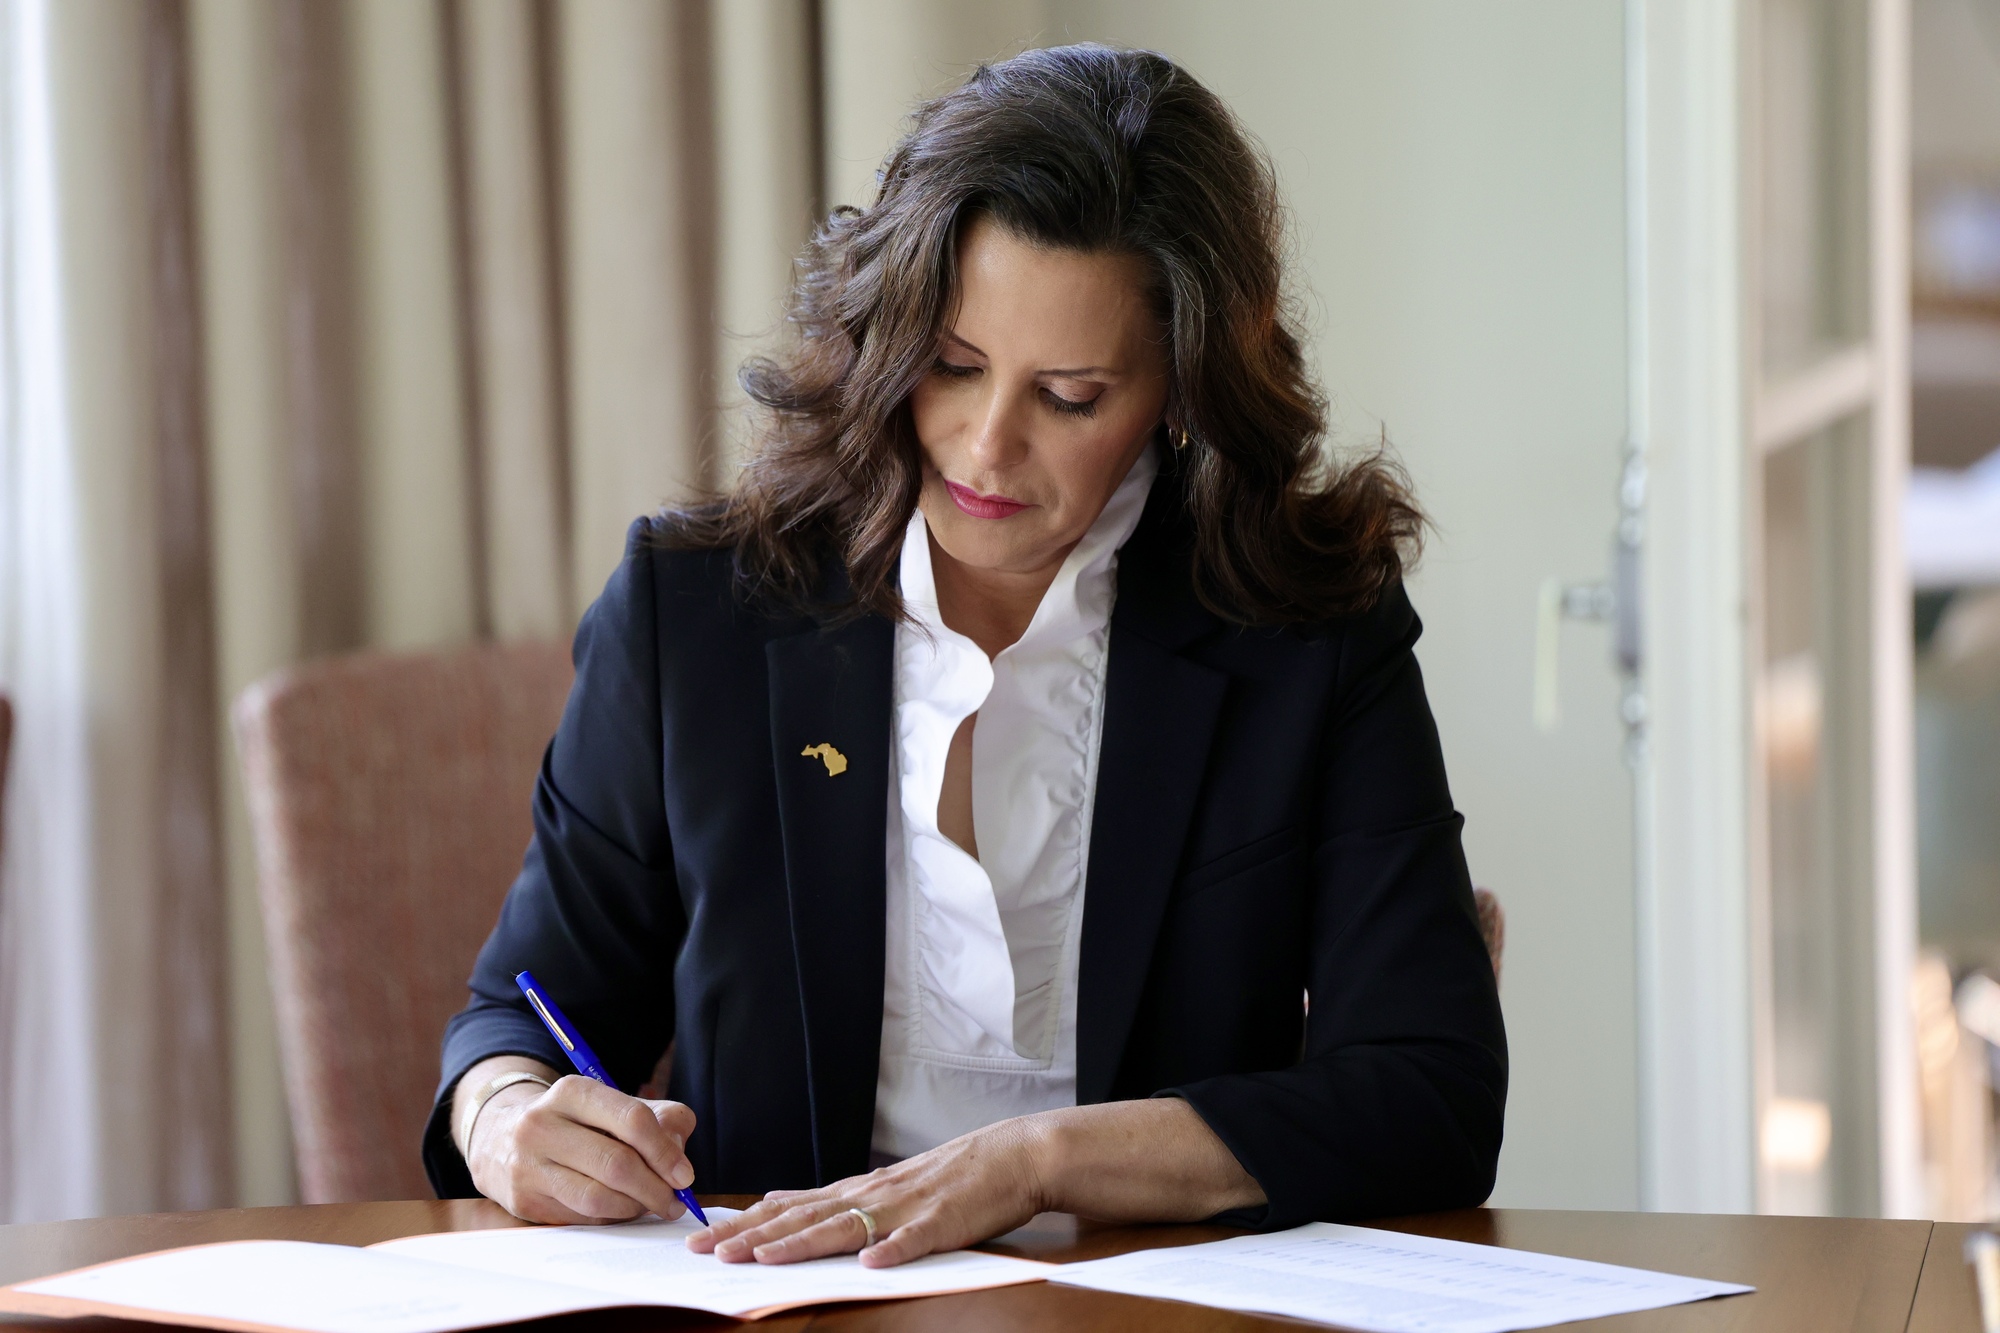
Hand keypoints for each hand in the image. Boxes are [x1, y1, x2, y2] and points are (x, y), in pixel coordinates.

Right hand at [465, 1073, 697, 1224]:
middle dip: (656, 1189)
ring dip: (635, 1208)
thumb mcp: (612, 1105)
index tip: (684, 1175)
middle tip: (674, 1201)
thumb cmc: (574, 1122)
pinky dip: (610, 1217)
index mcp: (572, 1091)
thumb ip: (659, 1120)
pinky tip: (619, 1209)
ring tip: (649, 1205)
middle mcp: (542, 1124)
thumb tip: (679, 1160)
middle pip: (617, 1165)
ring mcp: (528, 1164)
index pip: (632, 1121)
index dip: (665, 1152)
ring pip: (598, 1198)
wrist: (500, 1138)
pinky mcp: (523, 1200)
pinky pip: (581, 1217)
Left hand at [686, 1115, 1050, 1267]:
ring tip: (764, 1258)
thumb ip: (830, 1197)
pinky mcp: (945, 1221)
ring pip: (846, 1227)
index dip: (746, 1225)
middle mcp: (873, 1196)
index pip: (790, 1209)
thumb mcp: (879, 1183)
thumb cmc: (948, 1176)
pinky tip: (873, 1263)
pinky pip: (917, 1239)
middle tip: (709, 1252)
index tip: (702, 1239)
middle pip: (804, 1219)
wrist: (1012, 1156)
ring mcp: (907, 1208)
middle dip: (754, 1237)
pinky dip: (895, 1250)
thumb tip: (773, 1200)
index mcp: (858, 1191)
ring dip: (803, 1244)